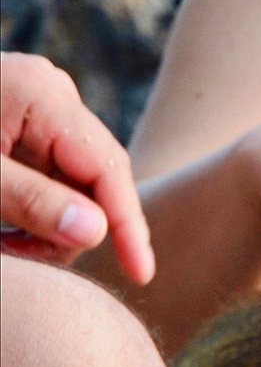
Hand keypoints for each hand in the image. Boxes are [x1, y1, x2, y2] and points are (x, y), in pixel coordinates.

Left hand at [0, 53, 152, 282]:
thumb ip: (31, 203)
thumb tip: (97, 233)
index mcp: (42, 96)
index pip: (106, 169)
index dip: (127, 224)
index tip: (141, 274)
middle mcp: (51, 93)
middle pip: (93, 178)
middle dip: (69, 228)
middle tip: (21, 258)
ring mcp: (39, 104)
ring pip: (73, 183)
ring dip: (45, 223)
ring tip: (3, 245)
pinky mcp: (24, 119)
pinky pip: (50, 174)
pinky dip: (32, 207)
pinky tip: (4, 226)